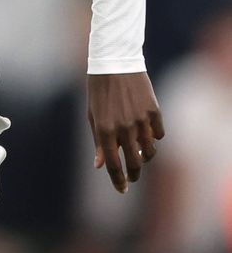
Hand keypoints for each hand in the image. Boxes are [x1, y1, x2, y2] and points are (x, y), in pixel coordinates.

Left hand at [87, 72, 164, 193]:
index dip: (118, 181)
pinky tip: (149, 136)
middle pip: (134, 162)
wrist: (115, 62)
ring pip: (149, 150)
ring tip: (140, 156)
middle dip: (134, 174)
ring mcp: (141, 119)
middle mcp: (124, 128)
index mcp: (105, 131)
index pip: (113, 165)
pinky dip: (154, 138)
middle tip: (132, 178)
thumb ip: (98, 142)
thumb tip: (100, 165)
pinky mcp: (154, 110)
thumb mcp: (93, 116)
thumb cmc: (98, 90)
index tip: (121, 190)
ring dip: (145, 157)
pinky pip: (159, 133)